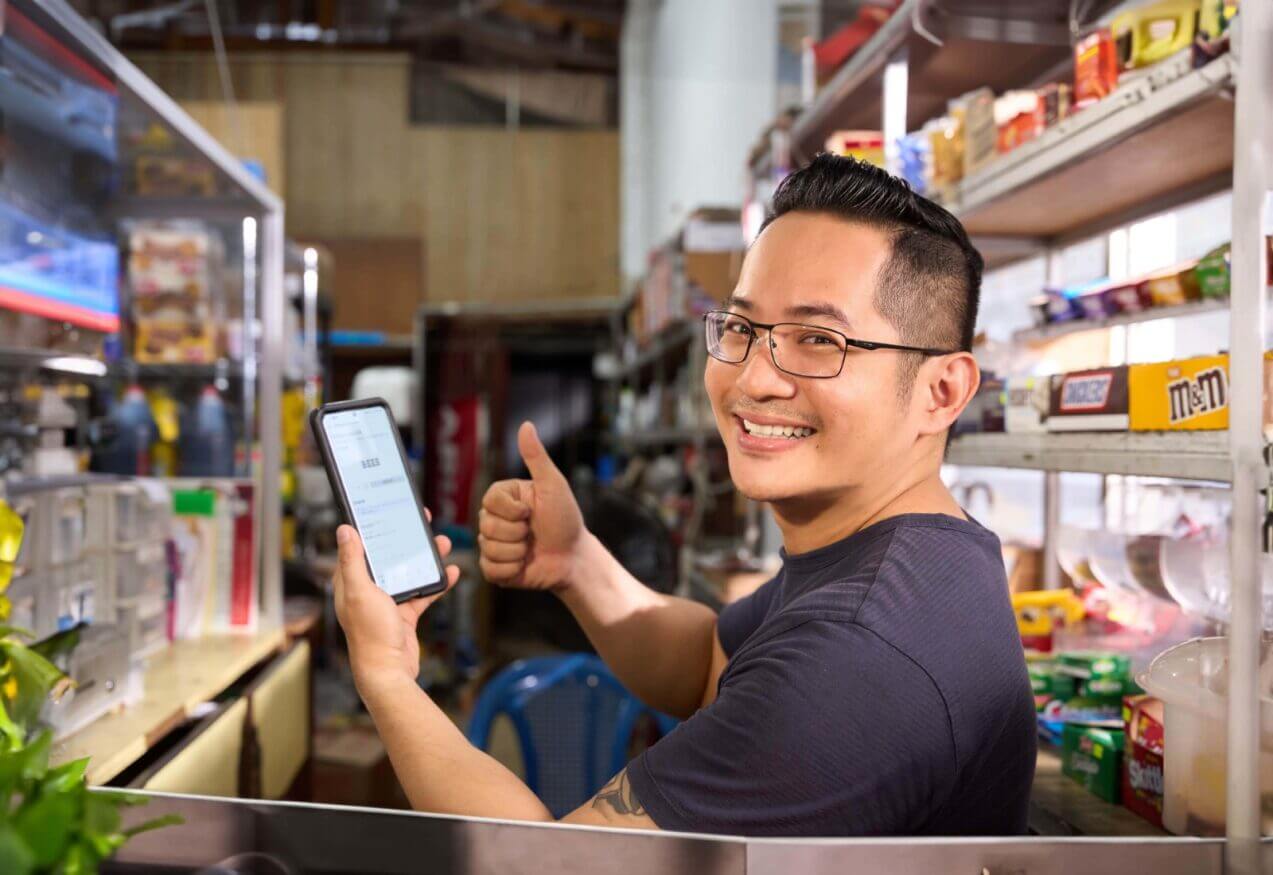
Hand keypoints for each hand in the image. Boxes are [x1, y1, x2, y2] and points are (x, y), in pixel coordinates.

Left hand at [332, 510, 459, 693]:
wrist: (389, 672)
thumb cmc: (370, 635)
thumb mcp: (361, 591)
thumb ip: (352, 560)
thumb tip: (344, 530)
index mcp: (351, 581)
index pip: (360, 546)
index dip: (373, 526)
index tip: (387, 509)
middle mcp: (367, 590)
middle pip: (388, 556)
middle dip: (405, 539)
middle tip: (421, 521)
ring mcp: (387, 602)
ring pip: (407, 571)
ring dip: (425, 558)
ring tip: (442, 544)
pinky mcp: (404, 614)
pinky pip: (422, 592)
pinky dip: (436, 583)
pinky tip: (450, 573)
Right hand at [478, 421, 586, 591]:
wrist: (573, 557)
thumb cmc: (565, 519)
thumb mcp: (553, 485)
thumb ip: (536, 457)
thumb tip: (525, 425)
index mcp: (504, 498)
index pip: (490, 501)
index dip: (513, 510)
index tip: (531, 511)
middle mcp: (494, 519)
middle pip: (487, 526)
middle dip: (518, 532)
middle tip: (533, 532)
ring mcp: (493, 544)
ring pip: (489, 548)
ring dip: (517, 551)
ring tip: (530, 548)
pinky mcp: (495, 567)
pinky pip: (491, 569)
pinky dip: (512, 569)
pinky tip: (524, 564)